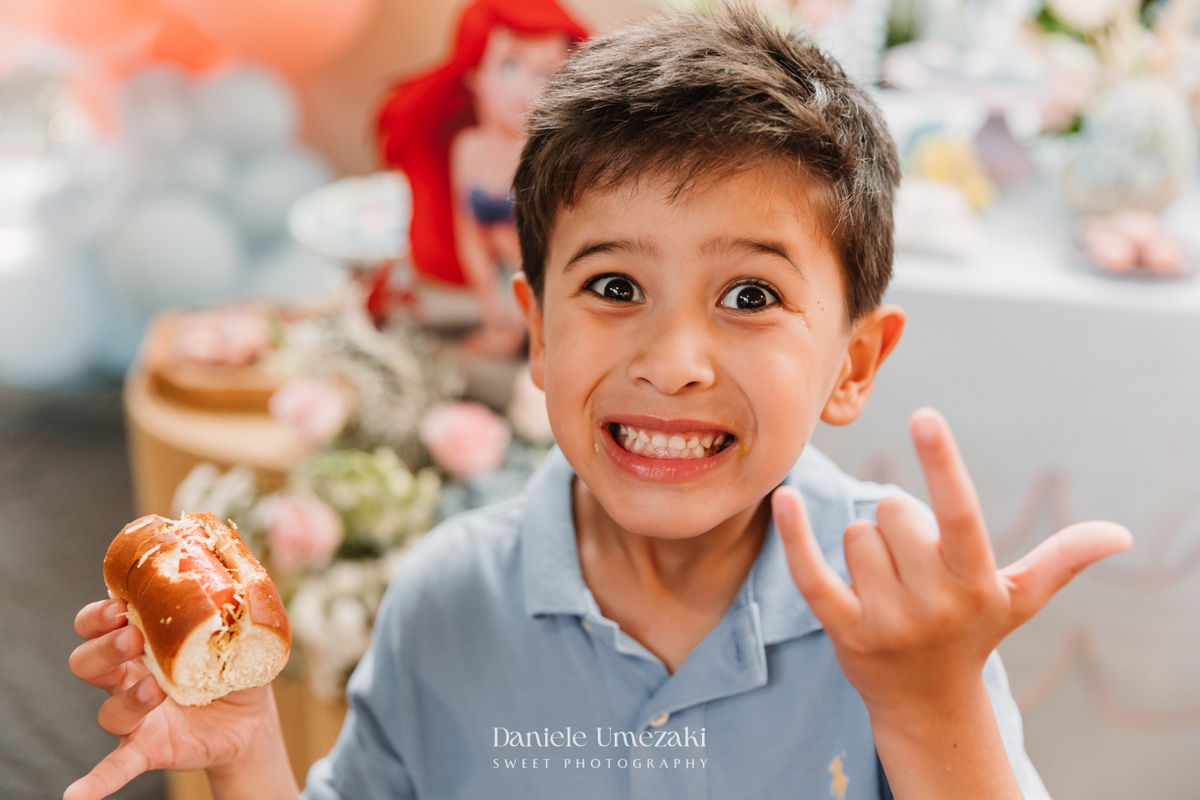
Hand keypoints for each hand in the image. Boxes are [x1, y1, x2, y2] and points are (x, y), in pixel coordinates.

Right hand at [66, 599, 291, 799]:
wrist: (252, 718)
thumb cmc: (235, 664)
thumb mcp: (238, 632)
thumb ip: (236, 605)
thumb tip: (249, 573)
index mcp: (142, 641)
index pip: (99, 622)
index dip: (99, 613)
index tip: (121, 604)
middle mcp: (129, 676)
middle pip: (88, 661)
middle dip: (105, 646)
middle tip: (134, 636)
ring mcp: (136, 715)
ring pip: (107, 708)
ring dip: (125, 698)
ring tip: (153, 689)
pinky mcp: (148, 747)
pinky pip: (114, 766)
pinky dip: (95, 781)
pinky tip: (76, 796)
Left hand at [772, 408, 1130, 718]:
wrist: (930, 705)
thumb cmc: (973, 634)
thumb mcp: (1018, 598)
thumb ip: (1062, 559)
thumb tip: (1118, 534)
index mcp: (975, 582)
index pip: (958, 512)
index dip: (942, 462)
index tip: (924, 415)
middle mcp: (933, 602)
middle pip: (892, 514)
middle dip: (897, 524)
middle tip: (911, 562)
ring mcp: (887, 620)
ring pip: (855, 535)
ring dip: (864, 546)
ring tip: (886, 582)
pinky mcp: (844, 631)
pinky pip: (811, 573)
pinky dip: (795, 535)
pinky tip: (785, 499)